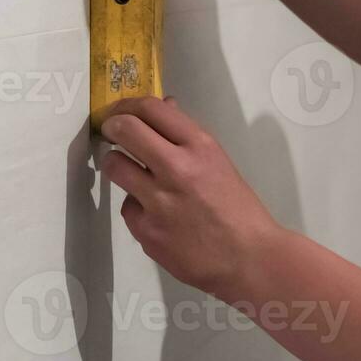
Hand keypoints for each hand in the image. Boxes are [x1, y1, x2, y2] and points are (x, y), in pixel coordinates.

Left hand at [99, 95, 282, 297]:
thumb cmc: (237, 207)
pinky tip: (156, 215)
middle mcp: (176, 168)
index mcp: (200, 146)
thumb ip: (186, 136)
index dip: (128, 104)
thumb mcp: (218, 161)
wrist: (247, 257)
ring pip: (114, 166)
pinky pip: (127, 207)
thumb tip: (164, 107)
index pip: (152, 108)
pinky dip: (137, 206)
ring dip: (117, 164)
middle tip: (112, 132)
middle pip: (124, 130)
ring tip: (129, 171)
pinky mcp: (145, 231)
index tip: (121, 110)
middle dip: (112, 126)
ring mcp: (158, 201)